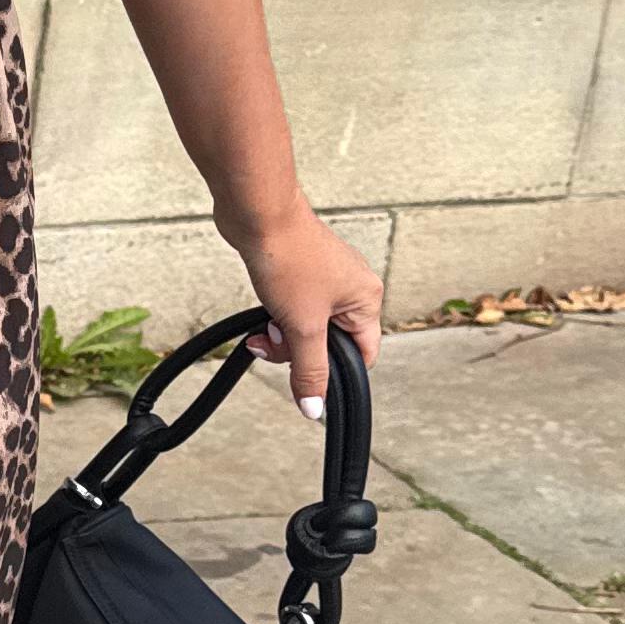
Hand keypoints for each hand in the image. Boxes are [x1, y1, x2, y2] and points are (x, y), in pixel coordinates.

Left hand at [221, 197, 381, 419]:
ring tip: (264, 325)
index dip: (335, 372)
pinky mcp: (300, 271)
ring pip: (307, 327)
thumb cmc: (288, 258)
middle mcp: (353, 287)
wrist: (257, 214)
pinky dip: (276, 315)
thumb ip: (310, 370)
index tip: (306, 379)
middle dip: (297, 350)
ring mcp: (326, 278)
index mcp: (366, 300)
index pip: (362, 355)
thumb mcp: (302, 326)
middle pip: (330, 343)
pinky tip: (261, 312)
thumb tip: (315, 409)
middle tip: (274, 341)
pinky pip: (293, 308)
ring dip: (282, 334)